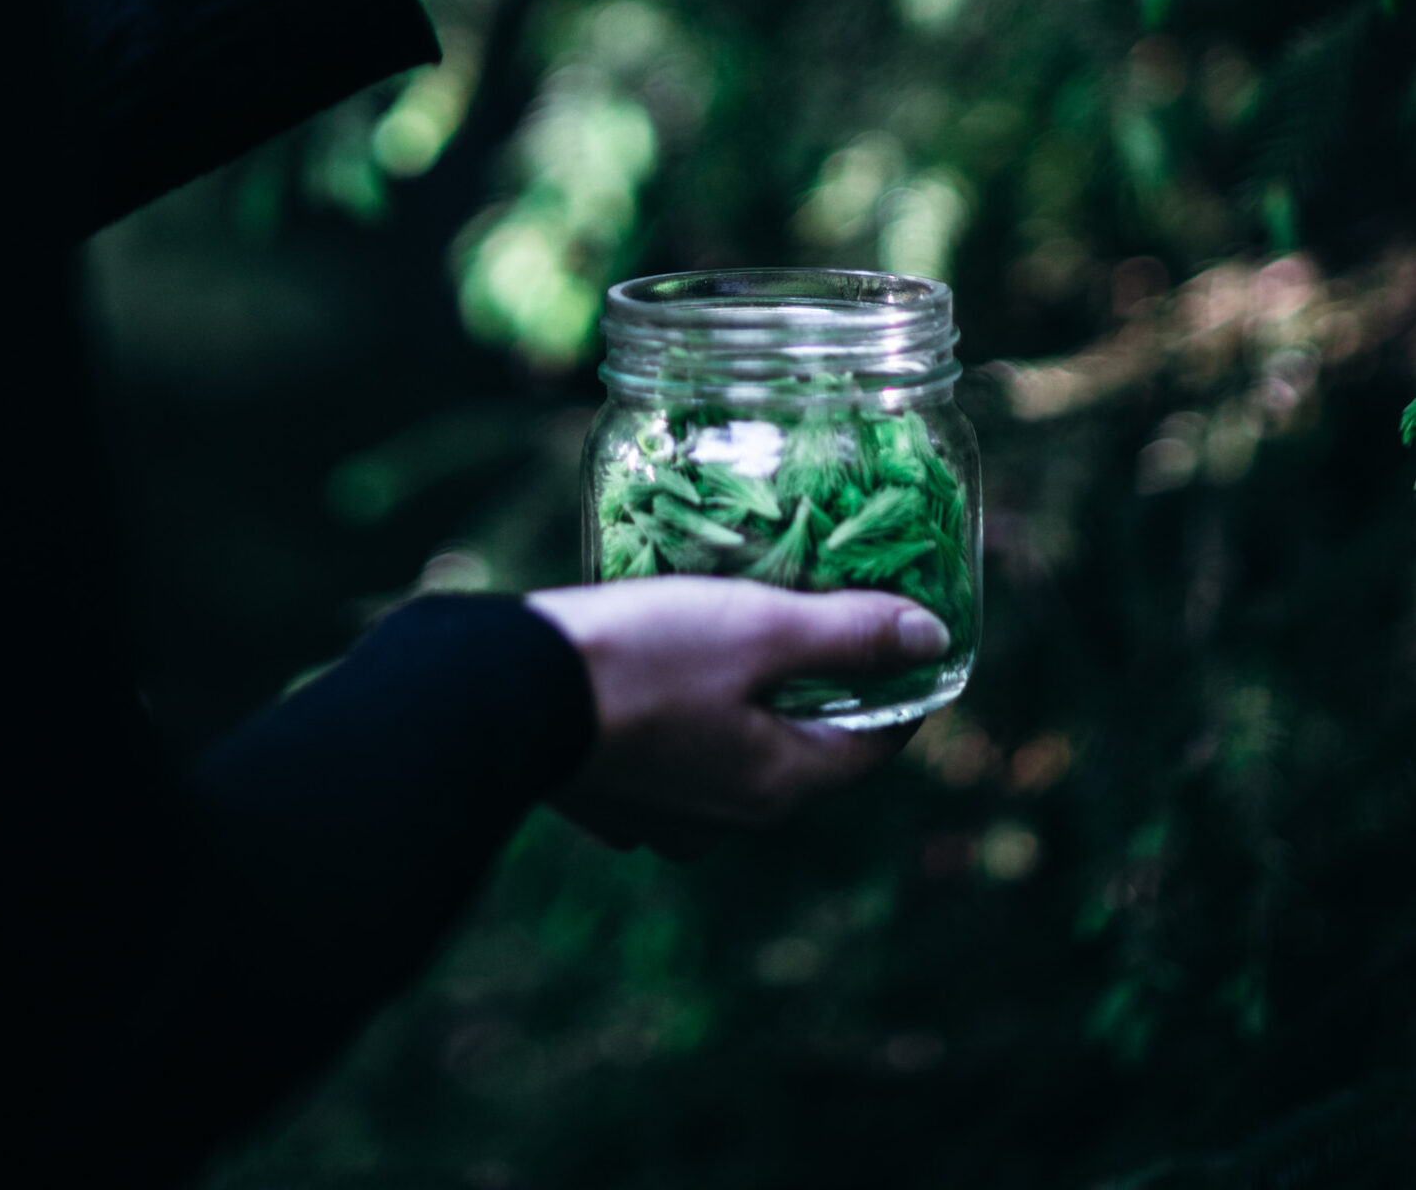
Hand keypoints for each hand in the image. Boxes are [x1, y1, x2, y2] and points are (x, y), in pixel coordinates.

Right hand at [526, 577, 943, 855]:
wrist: (501, 693)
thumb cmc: (641, 656)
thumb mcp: (755, 628)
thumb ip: (847, 635)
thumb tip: (934, 639)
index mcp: (779, 784)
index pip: (876, 742)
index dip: (902, 684)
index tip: (906, 630)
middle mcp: (728, 820)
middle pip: (804, 747)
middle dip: (817, 686)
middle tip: (815, 614)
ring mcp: (663, 817)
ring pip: (733, 755)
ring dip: (743, 704)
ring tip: (732, 635)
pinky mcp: (608, 798)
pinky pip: (671, 759)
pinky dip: (683, 718)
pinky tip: (660, 670)